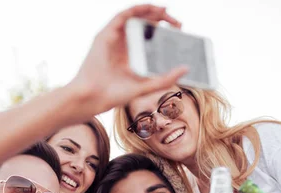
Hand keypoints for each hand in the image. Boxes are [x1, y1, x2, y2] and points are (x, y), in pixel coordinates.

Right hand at [71, 4, 187, 115]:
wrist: (94, 97)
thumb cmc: (115, 94)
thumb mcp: (147, 85)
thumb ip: (166, 78)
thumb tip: (186, 68)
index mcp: (131, 55)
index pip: (149, 35)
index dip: (164, 29)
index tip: (179, 30)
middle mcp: (123, 44)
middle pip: (144, 23)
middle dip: (161, 18)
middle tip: (177, 23)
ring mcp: (113, 38)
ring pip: (133, 16)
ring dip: (150, 10)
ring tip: (165, 11)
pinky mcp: (106, 34)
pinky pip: (122, 15)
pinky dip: (135, 10)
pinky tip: (149, 9)